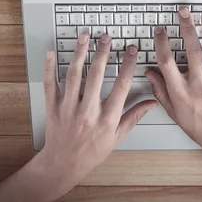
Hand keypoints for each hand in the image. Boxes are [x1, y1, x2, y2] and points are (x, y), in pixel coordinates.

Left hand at [38, 34, 157, 196]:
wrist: (63, 164)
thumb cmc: (91, 152)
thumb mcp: (117, 136)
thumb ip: (134, 116)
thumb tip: (152, 103)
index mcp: (107, 118)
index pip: (121, 86)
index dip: (127, 65)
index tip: (131, 50)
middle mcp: (88, 111)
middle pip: (96, 75)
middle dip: (102, 53)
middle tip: (106, 37)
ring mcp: (69, 108)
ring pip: (74, 76)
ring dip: (79, 54)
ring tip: (84, 37)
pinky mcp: (53, 108)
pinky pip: (50, 85)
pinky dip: (49, 68)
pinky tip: (51, 54)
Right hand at [145, 9, 201, 169]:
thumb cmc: (200, 127)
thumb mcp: (174, 113)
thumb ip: (161, 91)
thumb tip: (150, 74)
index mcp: (181, 92)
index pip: (167, 63)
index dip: (162, 44)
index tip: (160, 30)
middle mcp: (199, 86)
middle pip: (191, 52)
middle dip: (186, 29)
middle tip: (183, 12)